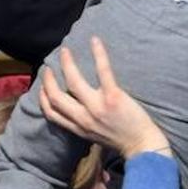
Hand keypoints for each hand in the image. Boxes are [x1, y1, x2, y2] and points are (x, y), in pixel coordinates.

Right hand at [39, 37, 169, 158]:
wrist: (144, 147)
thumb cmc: (125, 141)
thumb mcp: (96, 137)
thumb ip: (85, 125)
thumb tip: (79, 112)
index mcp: (79, 128)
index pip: (51, 113)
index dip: (43, 98)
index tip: (42, 87)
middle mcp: (84, 118)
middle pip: (56, 96)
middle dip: (48, 79)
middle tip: (48, 66)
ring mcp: (97, 107)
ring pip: (73, 80)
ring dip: (67, 64)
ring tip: (65, 51)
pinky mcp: (113, 97)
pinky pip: (103, 71)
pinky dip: (99, 54)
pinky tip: (95, 41)